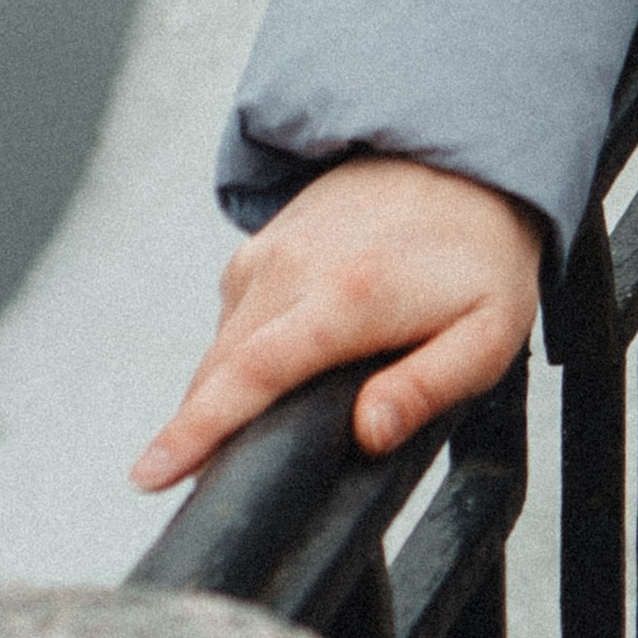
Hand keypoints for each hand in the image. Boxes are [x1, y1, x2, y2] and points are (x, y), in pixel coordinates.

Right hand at [132, 154, 542, 490]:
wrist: (472, 160)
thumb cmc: (482, 256)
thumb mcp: (486, 335)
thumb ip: (427, 388)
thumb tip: (368, 432)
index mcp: (349, 296)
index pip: (253, 373)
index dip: (197, 429)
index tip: (150, 473)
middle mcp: (297, 265)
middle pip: (222, 367)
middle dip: (197, 428)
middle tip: (197, 476)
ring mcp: (276, 246)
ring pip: (223, 341)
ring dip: (220, 389)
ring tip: (250, 422)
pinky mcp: (269, 237)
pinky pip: (234, 309)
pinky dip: (238, 348)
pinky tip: (276, 361)